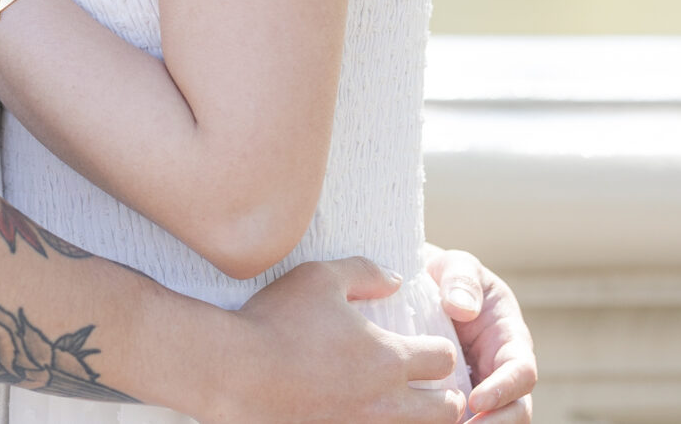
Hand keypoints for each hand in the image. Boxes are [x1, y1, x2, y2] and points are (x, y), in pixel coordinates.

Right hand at [206, 257, 460, 423]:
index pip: (445, 358)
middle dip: (445, 395)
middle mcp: (385, 402)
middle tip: (430, 387)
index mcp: (388, 358)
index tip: (426, 347)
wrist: (234, 373)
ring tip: (405, 407)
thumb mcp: (318, 277)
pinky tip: (367, 416)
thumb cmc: (275, 321)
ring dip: (419, 417)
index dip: (441, 350)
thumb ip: (364, 273)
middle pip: (447, 409)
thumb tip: (395, 281)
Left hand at [424, 246, 535, 423]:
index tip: (477, 401)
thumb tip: (462, 308)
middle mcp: (501, 369)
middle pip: (516, 410)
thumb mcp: (455, 265)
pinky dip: (449, 422)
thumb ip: (462, 280)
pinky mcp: (458, 398)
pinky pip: (462, 419)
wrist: (416, 283)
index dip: (505, 390)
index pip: (522, 372)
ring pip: (492, 420)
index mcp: (510, 338)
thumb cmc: (442, 273)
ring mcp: (481, 386)